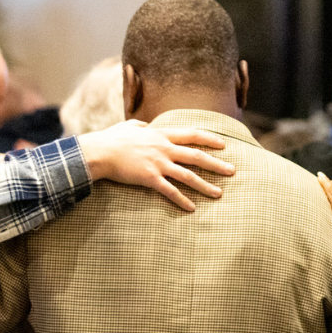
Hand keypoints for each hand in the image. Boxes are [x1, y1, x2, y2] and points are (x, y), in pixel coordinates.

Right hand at [77, 120, 235, 211]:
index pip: (192, 134)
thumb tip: (144, 124)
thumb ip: (140, 125)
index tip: (224, 145)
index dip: (210, 139)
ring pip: (188, 176)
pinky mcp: (149, 178)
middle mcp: (164, 148)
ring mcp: (158, 164)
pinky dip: (182, 200)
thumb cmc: (111, 139)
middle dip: (217, 164)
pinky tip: (191, 208)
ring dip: (205, 186)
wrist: (98, 151)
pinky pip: (170, 191)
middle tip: (232, 171)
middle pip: (197, 156)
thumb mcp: (128, 126)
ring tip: (219, 194)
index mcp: (161, 134)